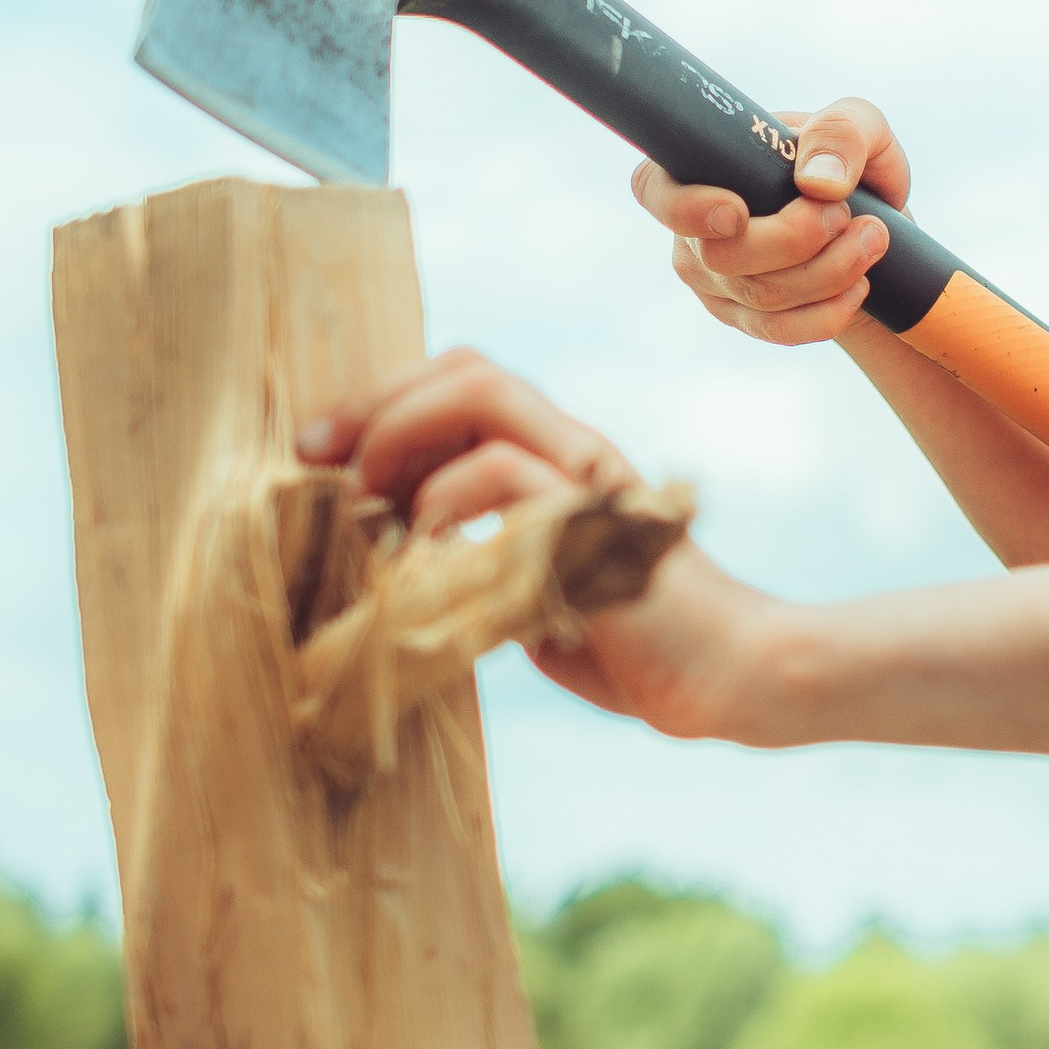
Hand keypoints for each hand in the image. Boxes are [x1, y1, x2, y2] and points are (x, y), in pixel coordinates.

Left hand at [298, 350, 778, 741]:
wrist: (733, 678)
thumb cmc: (638, 649)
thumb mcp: (538, 594)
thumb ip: (484, 564)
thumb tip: (400, 571)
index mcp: (565, 459)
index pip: (468, 382)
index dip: (385, 400)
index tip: (321, 453)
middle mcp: (578, 449)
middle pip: (467, 369)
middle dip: (374, 403)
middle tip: (315, 456)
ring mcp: (591, 477)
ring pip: (480, 396)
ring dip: (397, 442)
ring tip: (364, 509)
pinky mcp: (595, 519)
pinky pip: (503, 474)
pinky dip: (441, 503)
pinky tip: (420, 553)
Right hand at [631, 95, 908, 345]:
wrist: (874, 222)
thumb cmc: (851, 162)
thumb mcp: (860, 126)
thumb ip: (842, 133)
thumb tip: (817, 183)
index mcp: (699, 166)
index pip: (653, 190)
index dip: (684, 209)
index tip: (737, 212)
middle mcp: (692, 229)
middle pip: (719, 256)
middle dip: (795, 240)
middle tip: (846, 213)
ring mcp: (715, 282)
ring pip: (759, 296)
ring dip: (828, 271)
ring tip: (872, 237)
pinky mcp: (747, 319)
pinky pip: (778, 332)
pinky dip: (827, 313)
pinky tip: (858, 286)